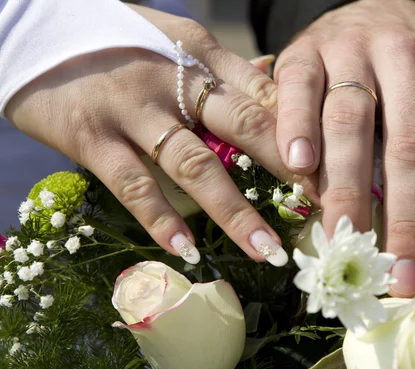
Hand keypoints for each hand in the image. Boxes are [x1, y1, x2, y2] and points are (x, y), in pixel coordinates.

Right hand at [5, 5, 314, 265]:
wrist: (37, 28)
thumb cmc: (119, 41)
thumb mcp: (178, 41)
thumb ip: (227, 68)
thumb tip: (277, 82)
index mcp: (201, 57)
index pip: (265, 95)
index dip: (302, 133)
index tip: (335, 170)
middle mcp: (174, 82)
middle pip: (243, 127)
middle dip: (287, 170)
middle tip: (321, 211)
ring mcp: (134, 111)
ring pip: (194, 165)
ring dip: (233, 212)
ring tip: (267, 250)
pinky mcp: (92, 137)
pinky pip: (133, 184)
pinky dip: (160, 220)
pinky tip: (185, 251)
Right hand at [273, 0, 414, 293]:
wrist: (372, 11)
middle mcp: (410, 52)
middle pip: (412, 142)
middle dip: (409, 216)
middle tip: (401, 274)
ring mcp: (352, 48)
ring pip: (352, 122)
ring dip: (348, 187)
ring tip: (347, 240)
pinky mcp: (304, 52)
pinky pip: (299, 91)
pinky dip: (296, 129)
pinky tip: (298, 170)